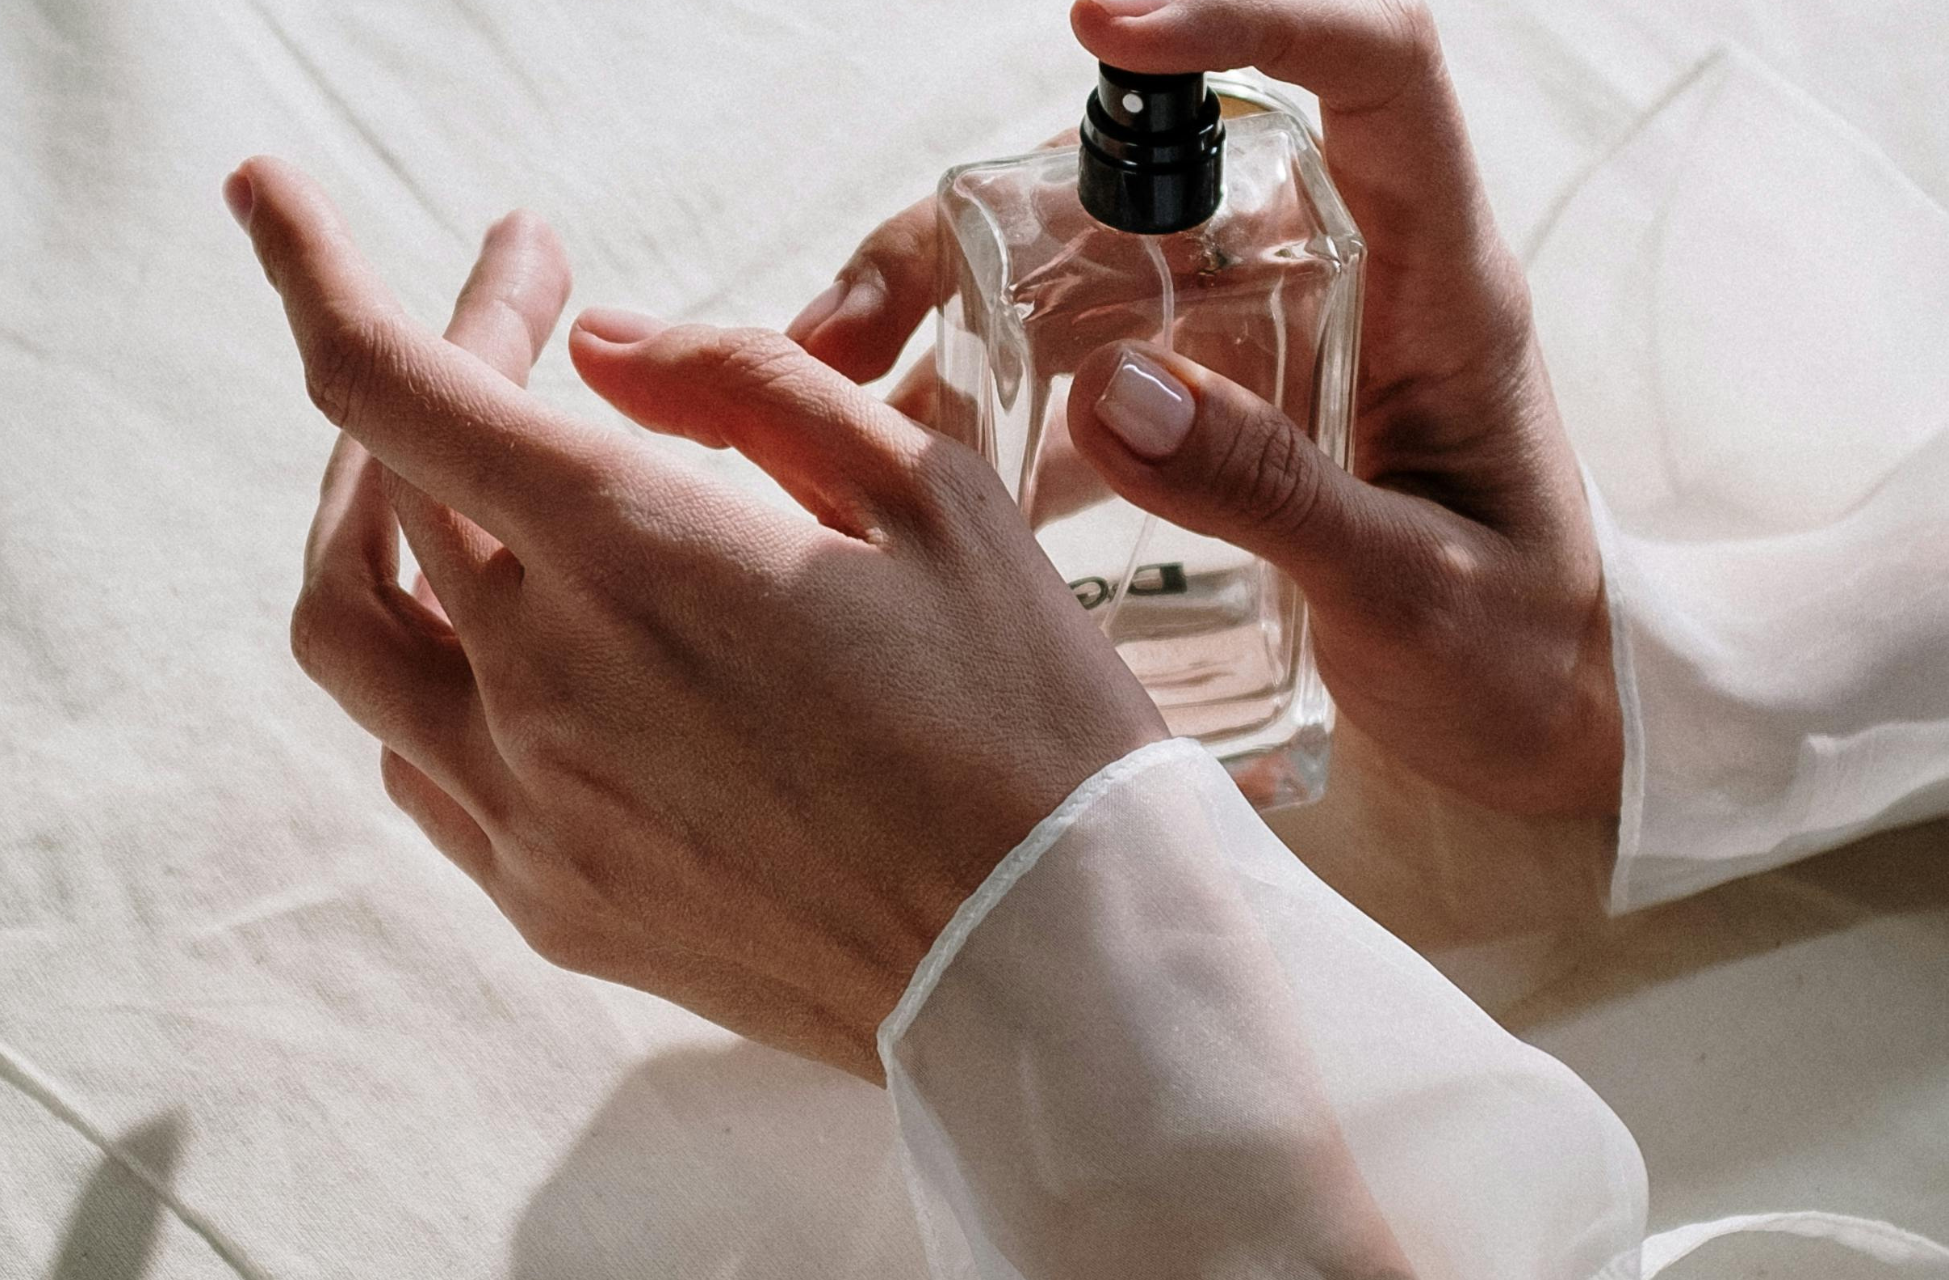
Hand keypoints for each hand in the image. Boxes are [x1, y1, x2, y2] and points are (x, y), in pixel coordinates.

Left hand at [228, 156, 1164, 1080]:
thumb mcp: (925, 492)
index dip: (308, 270)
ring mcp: (526, 806)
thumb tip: (600, 347)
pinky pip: (412, 756)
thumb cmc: (1017, 719)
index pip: (392, 383)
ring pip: (350, 630)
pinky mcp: (543, 900)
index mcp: (632, 551)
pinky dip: (425, 664)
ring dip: (372, 518)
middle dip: (434, 362)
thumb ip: (739, 386)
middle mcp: (541, 679)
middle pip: (379, 484)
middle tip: (530, 314)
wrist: (1050, 970)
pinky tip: (506, 633)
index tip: (267, 195)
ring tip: (462, 467)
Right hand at [791, 0, 1620, 818]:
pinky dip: (975, 380)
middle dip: (985, 208)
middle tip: (854, 319)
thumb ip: (1277, 493)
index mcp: (1443, 279)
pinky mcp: (1208, 396)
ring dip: (948, 291)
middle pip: (1153, 163)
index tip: (1102, 28)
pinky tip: (894, 444)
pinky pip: (1072, 350)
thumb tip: (1113, 386)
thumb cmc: (1519, 651)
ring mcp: (1261, 330)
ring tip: (830, 375)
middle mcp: (1341, 271)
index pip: (1376, 71)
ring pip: (1084, 251)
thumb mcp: (1416, 592)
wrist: (1540, 723)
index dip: (1250, 19)